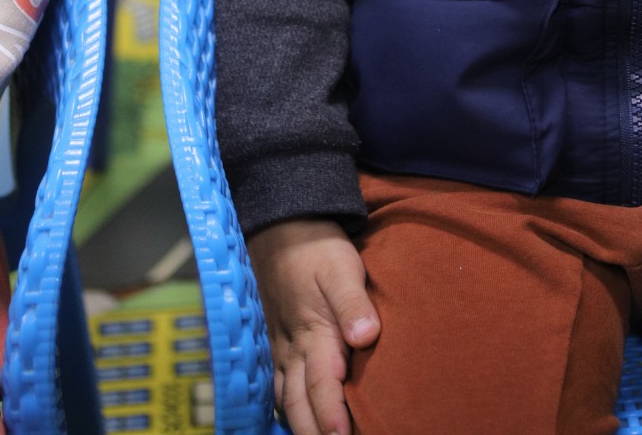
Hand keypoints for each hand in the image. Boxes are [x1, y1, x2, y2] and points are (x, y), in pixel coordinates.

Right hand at [247, 217, 379, 434]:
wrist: (282, 226)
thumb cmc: (317, 248)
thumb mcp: (342, 267)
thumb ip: (354, 303)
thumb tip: (367, 336)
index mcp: (314, 333)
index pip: (322, 386)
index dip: (332, 417)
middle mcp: (293, 348)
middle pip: (300, 403)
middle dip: (315, 432)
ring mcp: (281, 347)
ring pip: (285, 399)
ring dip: (300, 424)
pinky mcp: (275, 341)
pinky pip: (274, 385)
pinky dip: (284, 407)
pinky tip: (293, 416)